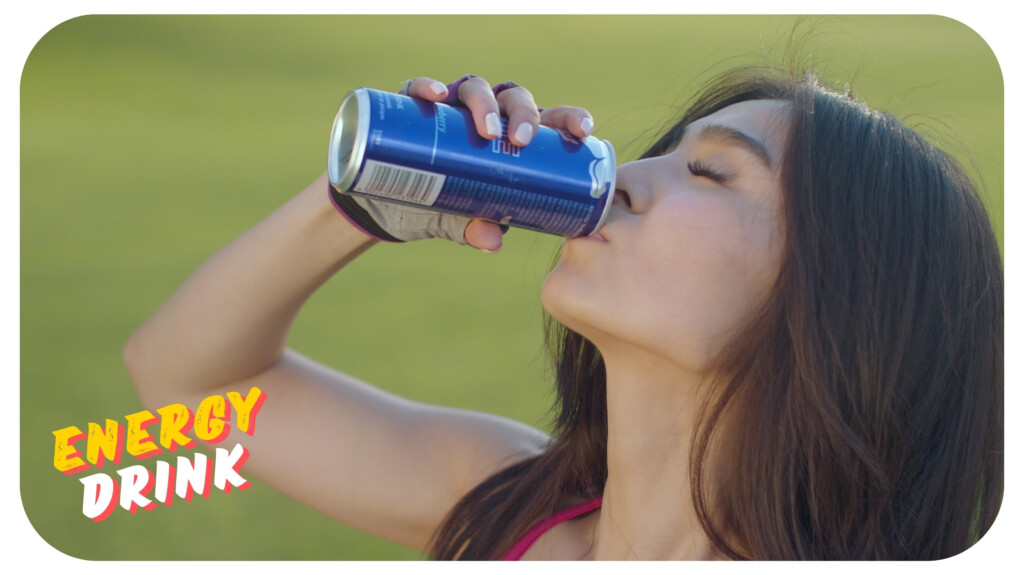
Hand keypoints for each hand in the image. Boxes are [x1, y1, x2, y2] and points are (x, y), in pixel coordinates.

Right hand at [332, 75, 595, 252]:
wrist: (386, 207)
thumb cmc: (439, 207)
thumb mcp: (459, 221)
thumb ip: (476, 227)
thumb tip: (493, 241)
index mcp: (512, 138)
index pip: (548, 119)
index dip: (569, 118)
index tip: (583, 131)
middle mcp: (485, 115)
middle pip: (514, 97)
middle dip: (522, 113)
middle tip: (519, 140)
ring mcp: (450, 109)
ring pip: (475, 87)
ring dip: (483, 102)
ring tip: (485, 129)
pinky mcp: (413, 108)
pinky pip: (420, 89)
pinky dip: (427, 87)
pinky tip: (436, 97)